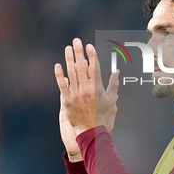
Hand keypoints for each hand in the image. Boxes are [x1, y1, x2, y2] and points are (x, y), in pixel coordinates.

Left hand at [55, 38, 118, 160]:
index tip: (89, 46)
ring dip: (69, 59)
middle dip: (79, 52)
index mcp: (97, 88)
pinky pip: (62, 85)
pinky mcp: (66, 100)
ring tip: (68, 49)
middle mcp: (86, 90)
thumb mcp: (111, 101)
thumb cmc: (101, 116)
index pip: (94, 68)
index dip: (92, 56)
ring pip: (71, 73)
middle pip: (82, 67)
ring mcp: (76, 94)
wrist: (90, 131)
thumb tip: (116, 72)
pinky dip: (59, 75)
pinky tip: (58, 65)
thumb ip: (113, 85)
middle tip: (77, 41)